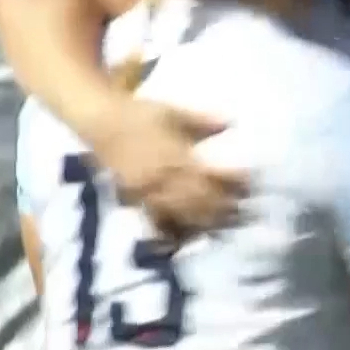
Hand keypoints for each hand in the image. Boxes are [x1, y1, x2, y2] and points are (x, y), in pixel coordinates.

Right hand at [90, 97, 248, 235]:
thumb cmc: (138, 113)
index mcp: (172, 153)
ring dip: (206, 223)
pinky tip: (193, 238)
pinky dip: (176, 233)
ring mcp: (148, 193)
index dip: (232, 181)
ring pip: (181, 216)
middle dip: (224, 208)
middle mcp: (160, 177)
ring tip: (228, 225)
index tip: (250, 181)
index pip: (208, 174)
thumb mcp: (172, 111)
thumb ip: (202, 120)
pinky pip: (157, 224)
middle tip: (247, 210)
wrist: (98, 121)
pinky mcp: (136, 202)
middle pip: (199, 201)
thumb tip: (231, 122)